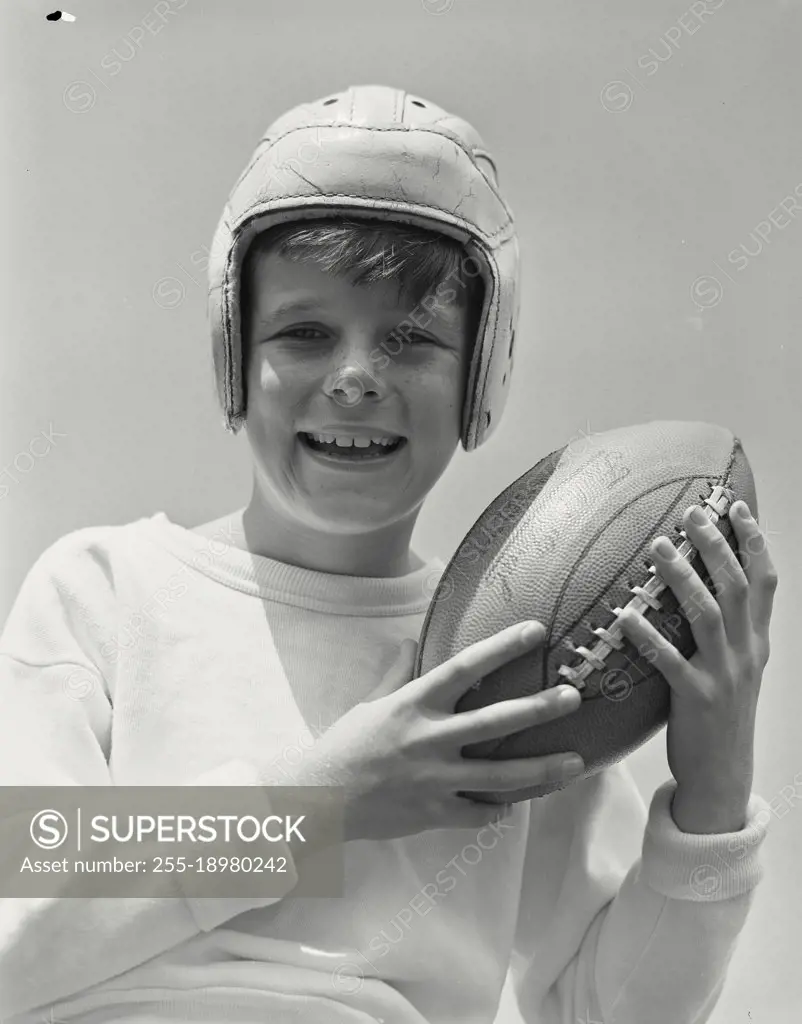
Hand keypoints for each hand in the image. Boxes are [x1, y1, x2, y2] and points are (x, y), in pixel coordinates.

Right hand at [293, 622, 583, 841]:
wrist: (318, 800)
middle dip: (539, 708)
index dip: (502, 647)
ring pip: (500, 776)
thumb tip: (411, 641)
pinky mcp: (435, 813)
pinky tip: (516, 805)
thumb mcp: (369, 704)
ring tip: (577, 762)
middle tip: (574, 697)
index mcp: (414, 704)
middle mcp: (430, 738)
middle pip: (495, 721)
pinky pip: (479, 813)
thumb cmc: (344, 746)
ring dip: (542, 769)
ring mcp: (435, 779)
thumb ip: (396, 674)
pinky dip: (500, 811)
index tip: (535, 631)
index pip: (464, 667)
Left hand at [617, 500, 777, 831]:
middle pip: (735, 588)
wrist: (724, 776)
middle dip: (715, 546)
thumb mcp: (736, 667)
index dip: (753, 542)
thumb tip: (706, 584)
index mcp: (756, 642)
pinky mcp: (697, 700)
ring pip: (707, 616)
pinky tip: (627, 615)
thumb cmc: (721, 715)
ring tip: (657, 548)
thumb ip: (728, 629)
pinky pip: (671, 662)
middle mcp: (746, 653)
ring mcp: (724, 676)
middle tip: (690, 514)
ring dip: (682, 578)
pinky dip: (649, 636)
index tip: (735, 507)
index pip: (764, 582)